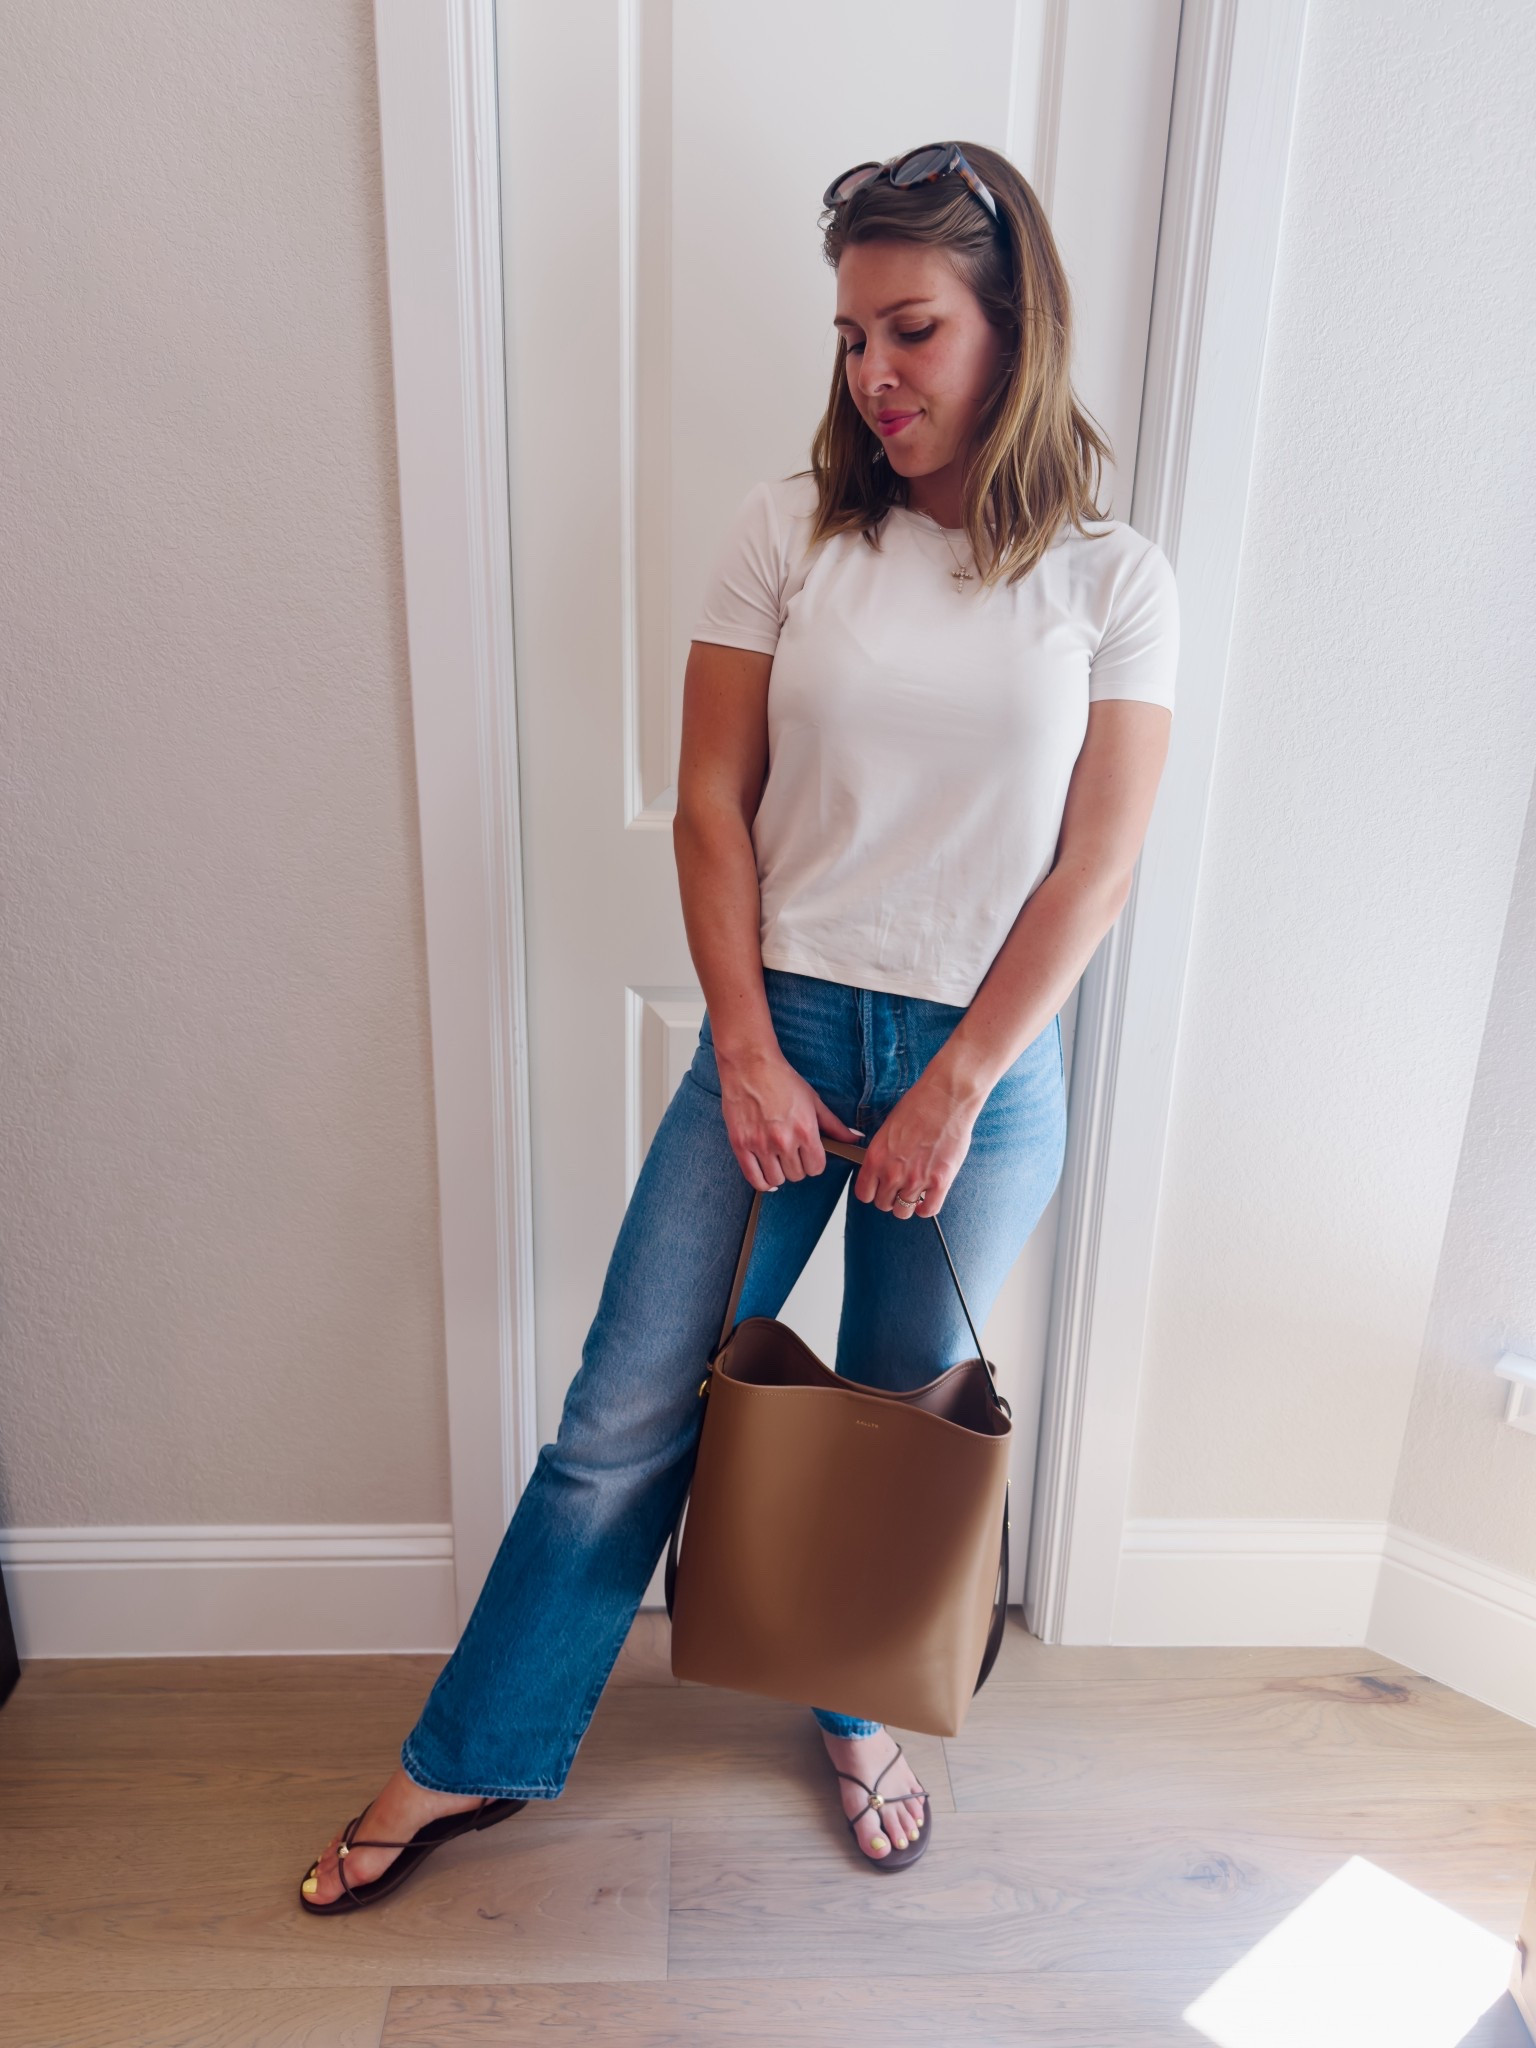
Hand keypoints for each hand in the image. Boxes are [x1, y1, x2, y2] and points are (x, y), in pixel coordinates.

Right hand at [716, 1043, 863, 1192]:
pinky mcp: (741, 1144)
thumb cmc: (781, 1079)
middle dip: (797, 1167)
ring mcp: (760, 1144)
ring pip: (776, 1180)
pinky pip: (754, 1178)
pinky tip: (767, 1176)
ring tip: (778, 1160)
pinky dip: (762, 1183)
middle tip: (792, 1153)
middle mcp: (783, 1141)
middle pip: (797, 1175)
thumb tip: (854, 1138)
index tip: (809, 1156)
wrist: (750, 1065)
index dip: (814, 1163)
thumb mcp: (814, 1101)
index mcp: (805, 1130)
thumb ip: (835, 1125)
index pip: (816, 1168)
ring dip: (780, 1174)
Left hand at [850, 1072, 976, 1219]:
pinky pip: (928, 1210)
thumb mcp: (887, 1129)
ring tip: (913, 1193)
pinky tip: (927, 1199)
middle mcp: (892, 1172)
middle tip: (898, 1188)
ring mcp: (916, 1179)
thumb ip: (882, 1155)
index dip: (871, 1192)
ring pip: (903, 1211)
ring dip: (907, 1204)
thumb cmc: (918, 1106)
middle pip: (883, 1204)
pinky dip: (926, 1208)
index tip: (878, 1188)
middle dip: (889, 1198)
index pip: (864, 1193)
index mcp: (876, 1158)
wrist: (945, 1098)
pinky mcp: (940, 1181)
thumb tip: (881, 1170)